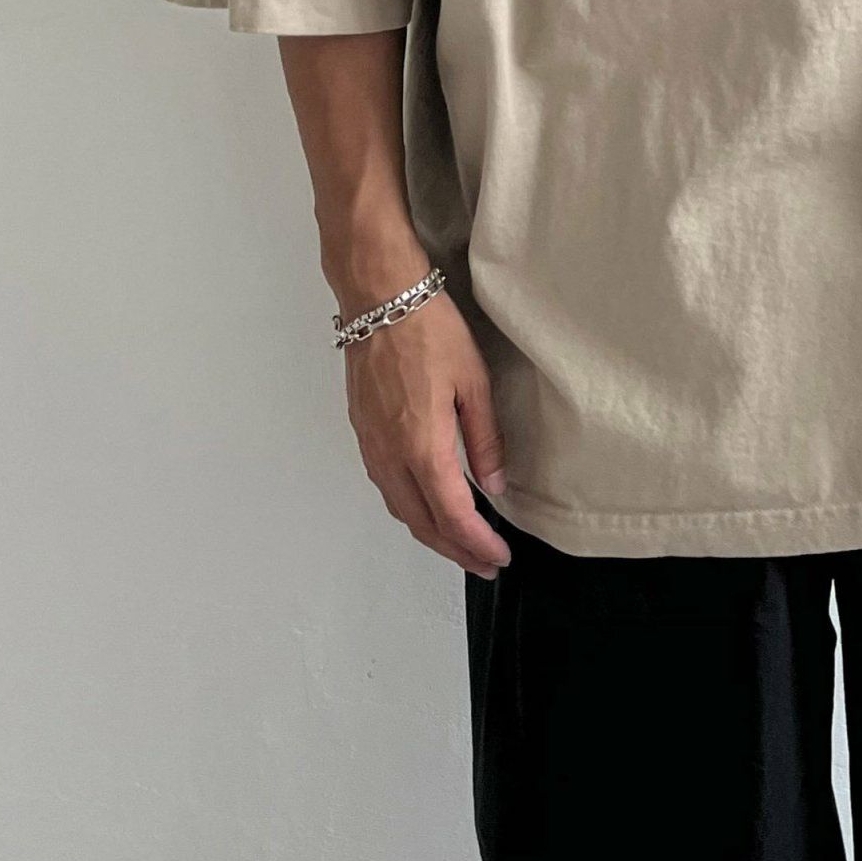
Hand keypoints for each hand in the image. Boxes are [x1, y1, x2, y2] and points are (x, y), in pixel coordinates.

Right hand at [343, 288, 513, 580]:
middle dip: (454, 549)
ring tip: (460, 541)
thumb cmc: (430, 330)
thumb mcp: (473, 380)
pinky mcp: (362, 431)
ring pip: (399, 507)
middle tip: (484, 562)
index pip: (451, 515)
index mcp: (421, 446)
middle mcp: (390, 455)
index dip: (476, 543)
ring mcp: (371, 445)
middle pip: (420, 522)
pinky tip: (428, 502)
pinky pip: (386, 485)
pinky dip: (410, 506)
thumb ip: (484, 438)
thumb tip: (494, 484)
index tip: (499, 556)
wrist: (379, 298)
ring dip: (430, 531)